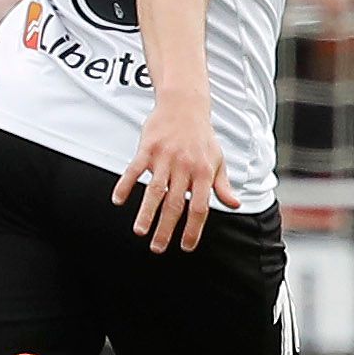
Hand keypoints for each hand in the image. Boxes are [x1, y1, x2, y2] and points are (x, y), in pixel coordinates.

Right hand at [116, 101, 232, 250]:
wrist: (185, 106)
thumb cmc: (202, 137)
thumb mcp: (218, 160)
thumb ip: (223, 185)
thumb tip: (235, 205)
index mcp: (204, 172)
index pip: (200, 207)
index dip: (194, 229)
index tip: (186, 247)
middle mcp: (185, 167)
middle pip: (175, 204)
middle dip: (167, 229)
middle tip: (158, 248)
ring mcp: (165, 158)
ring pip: (154, 190)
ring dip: (146, 213)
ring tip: (140, 231)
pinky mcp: (147, 148)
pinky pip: (134, 170)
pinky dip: (125, 185)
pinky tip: (118, 200)